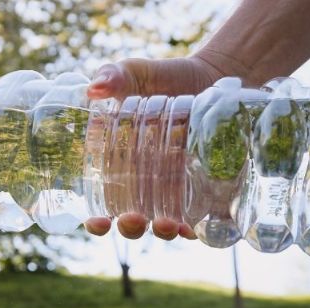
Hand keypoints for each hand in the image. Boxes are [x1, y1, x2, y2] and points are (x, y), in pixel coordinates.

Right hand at [82, 57, 228, 239]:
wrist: (215, 75)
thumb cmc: (165, 78)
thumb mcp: (135, 73)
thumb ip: (113, 76)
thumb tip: (94, 89)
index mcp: (118, 167)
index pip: (100, 204)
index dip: (96, 221)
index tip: (96, 222)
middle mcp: (145, 186)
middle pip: (132, 222)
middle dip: (131, 228)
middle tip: (133, 219)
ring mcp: (177, 190)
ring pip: (166, 225)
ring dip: (164, 231)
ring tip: (167, 225)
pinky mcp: (207, 188)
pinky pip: (202, 218)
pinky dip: (199, 229)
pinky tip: (196, 228)